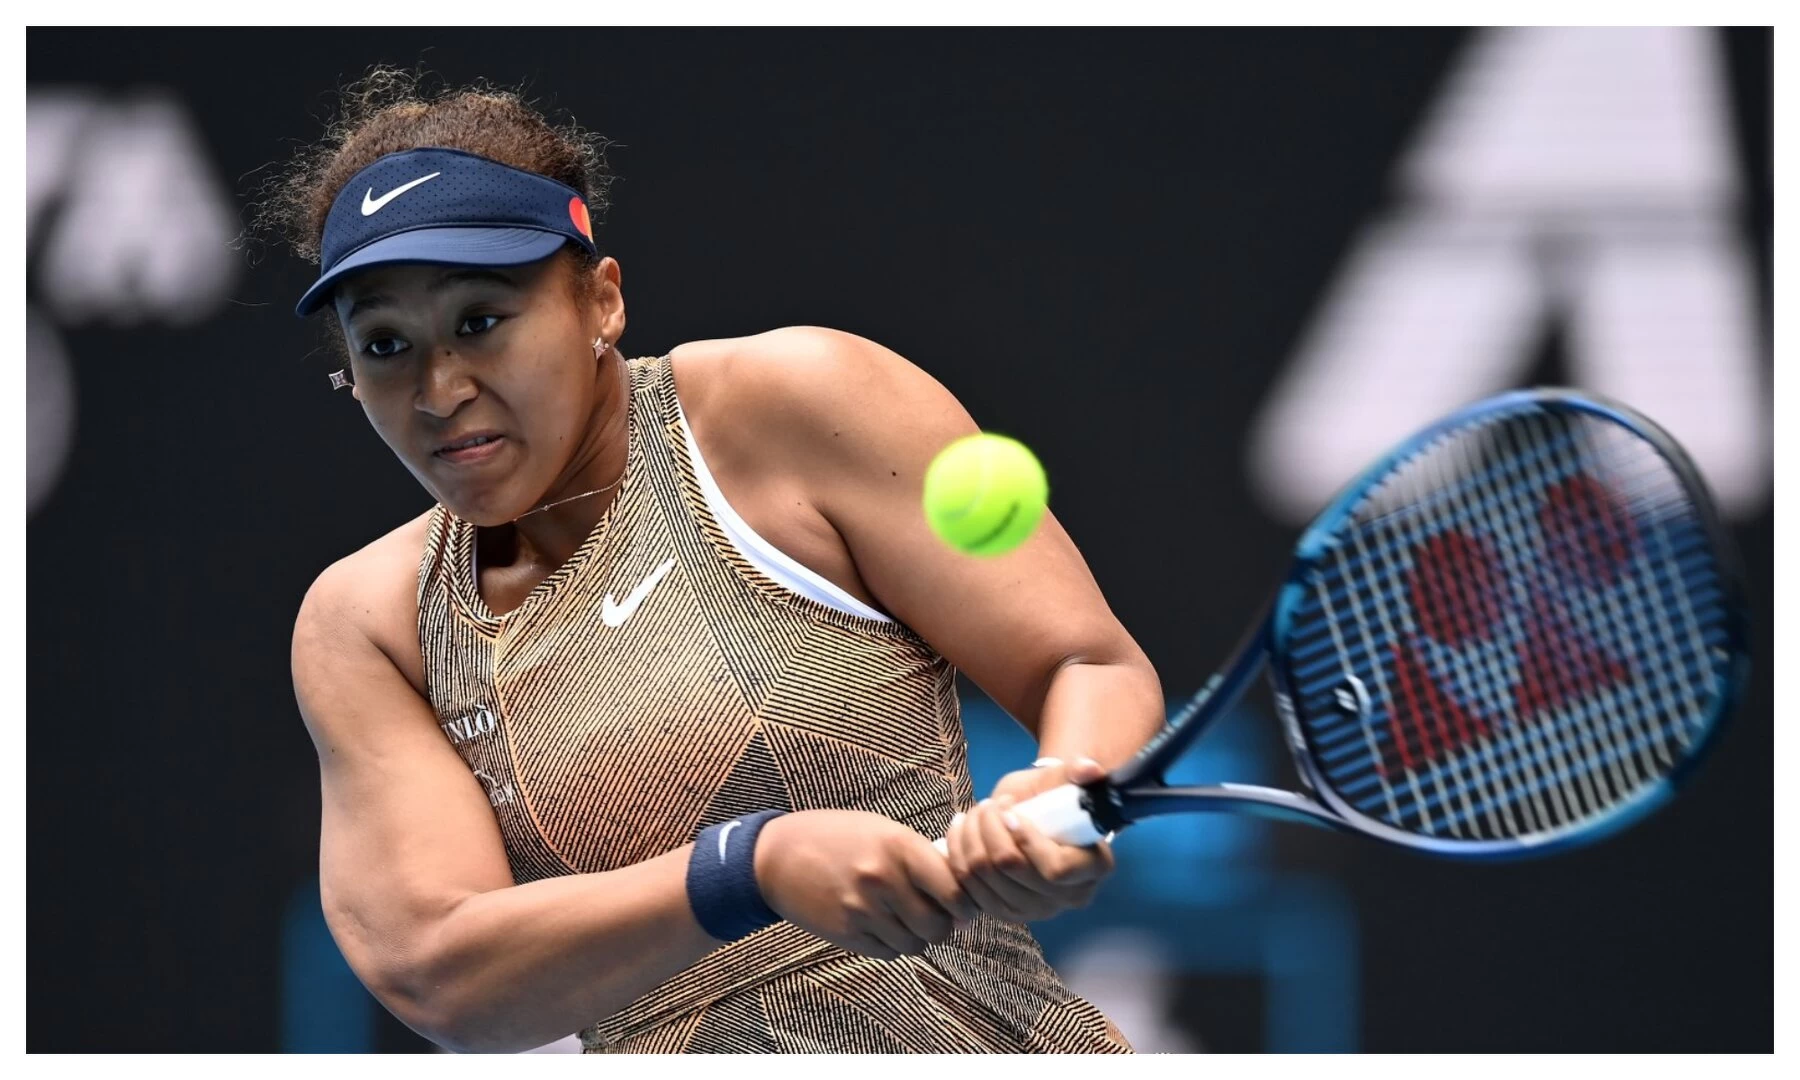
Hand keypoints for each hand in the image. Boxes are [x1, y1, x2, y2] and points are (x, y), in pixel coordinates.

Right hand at [753, 809, 977, 960]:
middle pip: (938, 926)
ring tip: (906, 918)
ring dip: (917, 936)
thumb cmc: (836, 837)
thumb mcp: (882, 830)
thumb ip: (919, 858)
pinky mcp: (847, 934)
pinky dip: (893, 944)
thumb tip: (959, 894)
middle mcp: (884, 880)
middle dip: (943, 924)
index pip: (955, 891)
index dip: (966, 904)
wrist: (776, 857)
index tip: (964, 904)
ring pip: (915, 944)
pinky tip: (882, 924)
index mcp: (899, 847)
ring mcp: (863, 910)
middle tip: (936, 914)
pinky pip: (889, 952)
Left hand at [943, 756, 1115, 923]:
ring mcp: (1035, 911)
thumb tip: (1088, 770)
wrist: (1035, 817)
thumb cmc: (1051, 797)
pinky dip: (957, 857)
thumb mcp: (1062, 780)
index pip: (1055, 869)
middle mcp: (1067, 898)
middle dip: (990, 830)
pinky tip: (959, 831)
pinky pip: (968, 890)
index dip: (1027, 839)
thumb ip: (1077, 771)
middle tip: (989, 806)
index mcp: (1093, 868)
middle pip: (1013, 872)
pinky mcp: (1004, 914)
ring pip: (985, 879)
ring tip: (973, 814)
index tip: (1010, 812)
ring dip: (969, 840)